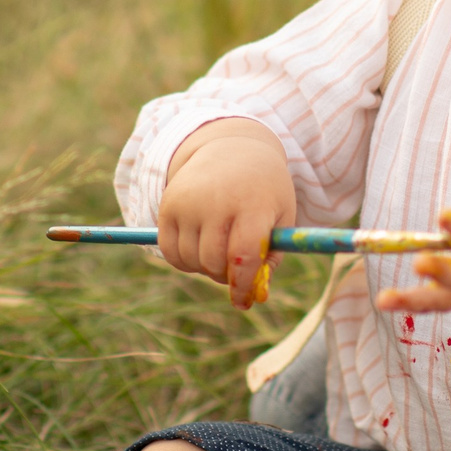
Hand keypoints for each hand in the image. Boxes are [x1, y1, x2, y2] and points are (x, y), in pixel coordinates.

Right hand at [156, 119, 294, 308]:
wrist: (232, 149)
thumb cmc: (264, 190)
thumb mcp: (282, 215)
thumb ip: (273, 255)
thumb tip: (255, 294)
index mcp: (252, 205)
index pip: (243, 256)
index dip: (242, 285)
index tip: (243, 301)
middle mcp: (216, 201)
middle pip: (213, 261)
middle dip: (225, 276)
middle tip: (234, 271)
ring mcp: (189, 202)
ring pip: (190, 260)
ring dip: (205, 268)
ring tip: (219, 253)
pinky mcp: (168, 205)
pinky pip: (169, 251)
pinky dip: (183, 261)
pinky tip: (199, 250)